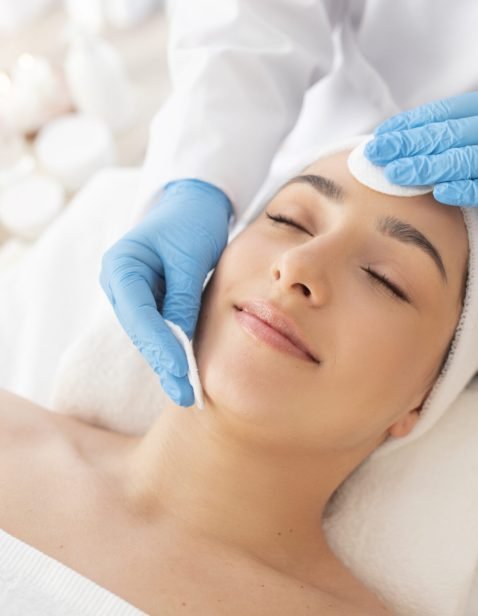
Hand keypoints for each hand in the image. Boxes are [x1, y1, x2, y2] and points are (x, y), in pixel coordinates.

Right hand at [100, 179, 232, 405]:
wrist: (194, 205)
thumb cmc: (192, 222)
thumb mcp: (191, 257)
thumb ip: (183, 299)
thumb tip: (181, 343)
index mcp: (121, 264)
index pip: (138, 312)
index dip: (159, 344)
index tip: (180, 370)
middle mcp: (120, 283)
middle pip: (140, 330)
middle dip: (163, 362)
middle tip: (185, 394)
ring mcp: (131, 294)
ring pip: (149, 334)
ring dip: (168, 361)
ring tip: (187, 392)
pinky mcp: (148, 301)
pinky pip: (159, 328)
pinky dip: (173, 347)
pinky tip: (186, 372)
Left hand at [364, 91, 477, 205]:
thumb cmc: (474, 151)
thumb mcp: (465, 132)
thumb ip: (444, 134)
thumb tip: (395, 139)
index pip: (443, 114)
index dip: (410, 124)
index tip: (380, 136)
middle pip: (448, 134)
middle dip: (409, 143)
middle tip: (376, 154)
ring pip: (464, 159)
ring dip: (428, 166)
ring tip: (396, 173)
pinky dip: (466, 188)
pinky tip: (441, 192)